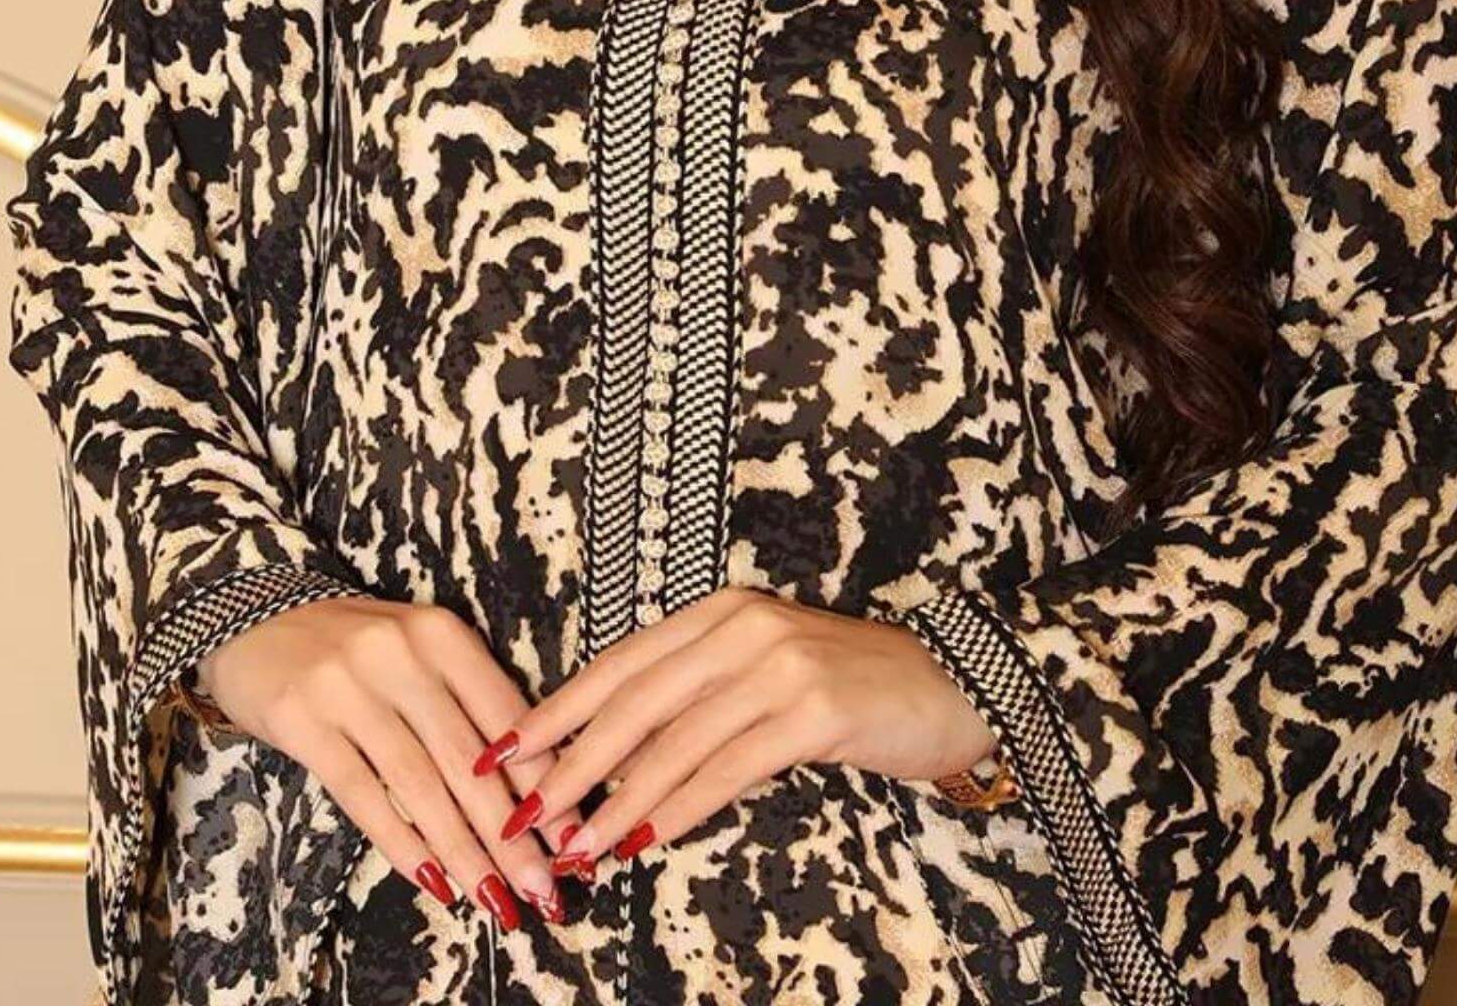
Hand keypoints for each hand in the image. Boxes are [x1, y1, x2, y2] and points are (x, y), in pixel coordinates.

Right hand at [194, 594, 585, 929]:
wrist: (253, 615)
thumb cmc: (354, 645)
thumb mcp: (417, 652)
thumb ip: (465, 702)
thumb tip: (527, 784)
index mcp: (442, 634)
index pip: (506, 717)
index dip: (544, 780)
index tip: (575, 834)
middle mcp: (402, 654)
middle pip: (469, 760)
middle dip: (511, 834)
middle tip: (545, 889)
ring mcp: (350, 687)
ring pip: (421, 785)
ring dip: (463, 851)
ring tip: (495, 898)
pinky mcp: (303, 720)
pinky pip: (363, 793)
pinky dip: (401, 842)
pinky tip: (432, 880)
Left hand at [470, 586, 997, 874]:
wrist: (952, 689)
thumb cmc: (850, 690)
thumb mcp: (765, 676)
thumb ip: (698, 701)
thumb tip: (612, 763)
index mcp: (722, 612)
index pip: (620, 664)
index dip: (557, 709)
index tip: (504, 751)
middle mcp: (743, 626)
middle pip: (634, 701)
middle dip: (569, 760)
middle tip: (520, 808)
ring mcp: (779, 664)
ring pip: (673, 740)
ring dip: (616, 799)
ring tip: (572, 844)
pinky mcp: (813, 709)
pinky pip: (727, 767)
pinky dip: (679, 807)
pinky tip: (644, 838)